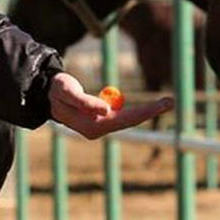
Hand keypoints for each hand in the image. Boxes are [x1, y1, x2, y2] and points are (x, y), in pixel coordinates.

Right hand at [47, 72, 172, 139]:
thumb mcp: (67, 91)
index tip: (163, 105)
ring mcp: (101, 127)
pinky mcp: (102, 121)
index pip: (125, 120)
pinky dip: (136, 112)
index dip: (145, 112)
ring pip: (129, 120)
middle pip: (131, 121)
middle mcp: (98, 129)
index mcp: (92, 125)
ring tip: (165, 103)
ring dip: (146, 112)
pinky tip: (147, 109)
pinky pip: (124, 116)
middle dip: (152, 112)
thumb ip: (84, 102)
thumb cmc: (58, 90)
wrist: (47, 95)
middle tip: (172, 102)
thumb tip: (105, 111)